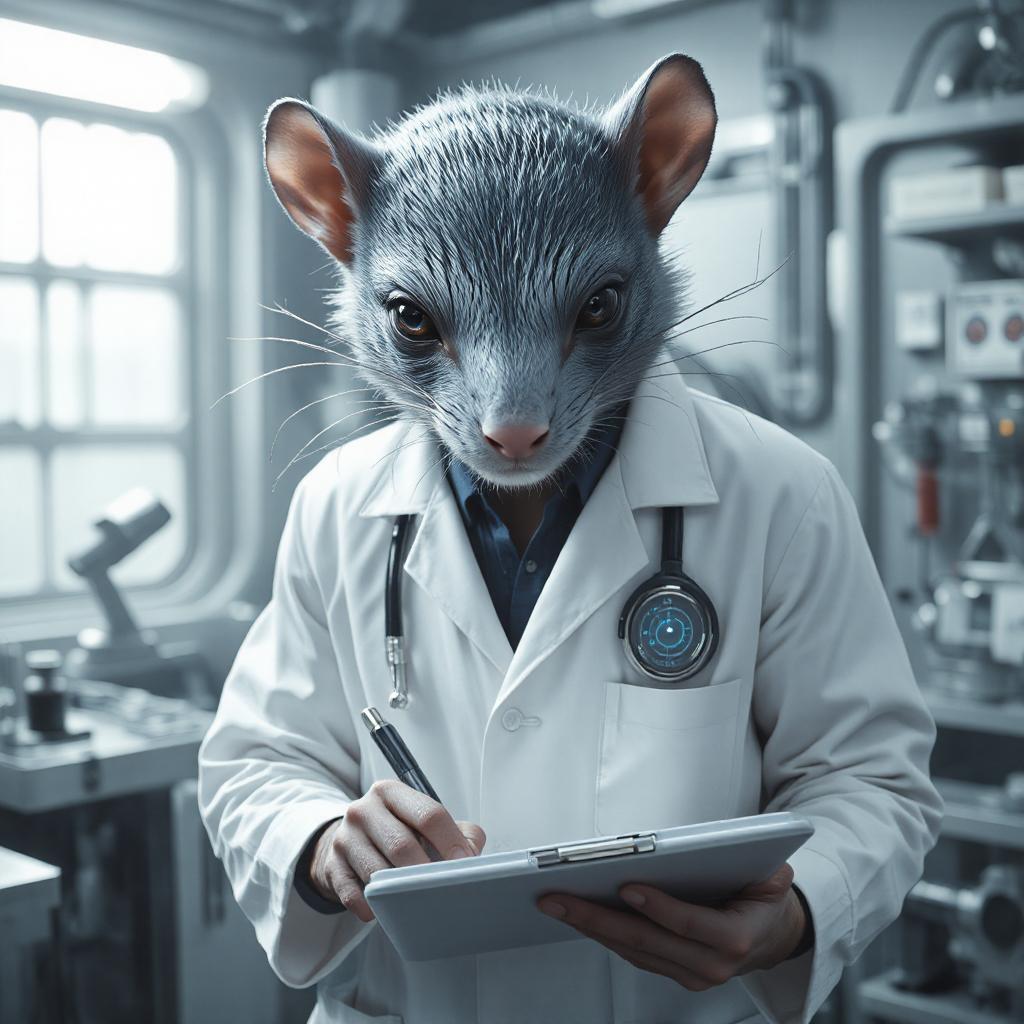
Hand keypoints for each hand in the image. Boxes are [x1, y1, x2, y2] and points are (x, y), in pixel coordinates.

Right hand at [308, 779, 485, 921]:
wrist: (347, 840)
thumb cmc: (395, 830)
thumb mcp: (421, 818)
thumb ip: (456, 829)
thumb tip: (473, 851)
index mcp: (391, 792)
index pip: (429, 814)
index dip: (451, 841)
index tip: (464, 862)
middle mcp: (364, 810)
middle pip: (402, 844)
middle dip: (427, 871)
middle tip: (444, 888)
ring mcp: (345, 839)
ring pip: (378, 872)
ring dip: (400, 891)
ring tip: (418, 900)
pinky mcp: (333, 867)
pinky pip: (355, 895)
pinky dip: (373, 907)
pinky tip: (385, 910)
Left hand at [537, 864, 806, 990]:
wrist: (774, 937)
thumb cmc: (766, 898)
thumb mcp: (773, 875)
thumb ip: (757, 862)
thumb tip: (735, 843)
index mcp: (735, 938)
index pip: (689, 925)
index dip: (658, 907)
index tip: (625, 887)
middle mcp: (710, 965)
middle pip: (645, 942)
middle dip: (597, 918)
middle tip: (558, 898)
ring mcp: (690, 975)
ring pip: (632, 951)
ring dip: (590, 926)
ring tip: (557, 903)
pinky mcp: (674, 974)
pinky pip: (633, 954)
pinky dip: (603, 934)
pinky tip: (578, 915)